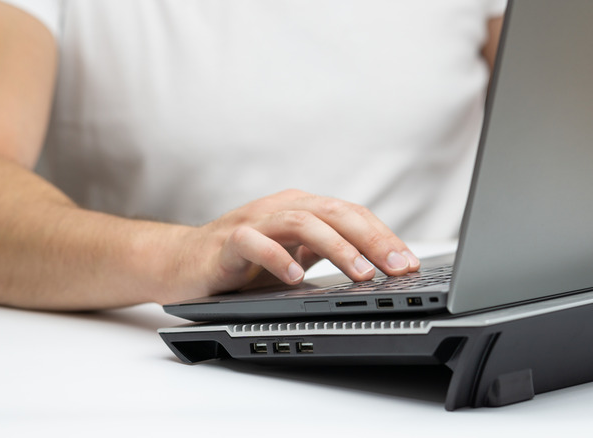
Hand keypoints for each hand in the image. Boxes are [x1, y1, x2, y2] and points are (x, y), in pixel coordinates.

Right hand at [158, 189, 420, 302]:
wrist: (183, 263)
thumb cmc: (242, 262)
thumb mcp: (294, 257)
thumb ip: (327, 254)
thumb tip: (378, 269)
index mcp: (302, 209)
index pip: (351, 215)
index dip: (383, 236)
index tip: (409, 263)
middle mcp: (281, 209)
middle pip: (334, 213)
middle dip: (371, 239)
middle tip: (397, 267)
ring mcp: (254, 222)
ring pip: (300, 222)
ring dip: (335, 247)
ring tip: (360, 273)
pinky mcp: (226, 242)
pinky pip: (252, 243)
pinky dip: (276, 258)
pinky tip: (296, 278)